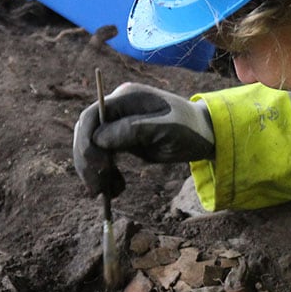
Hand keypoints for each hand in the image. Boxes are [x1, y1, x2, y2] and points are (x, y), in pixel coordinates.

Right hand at [72, 83, 215, 197]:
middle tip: (96, 188)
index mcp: (126, 98)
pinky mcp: (122, 140)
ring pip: (91, 148)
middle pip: (86, 133)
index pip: (91, 116)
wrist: (204, 135)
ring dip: (93, 172)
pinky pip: (103, 158)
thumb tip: (99, 139)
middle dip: (87, 161)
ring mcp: (118, 124)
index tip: (97, 168)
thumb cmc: (189, 128)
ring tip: (105, 193)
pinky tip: (115, 188)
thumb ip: (133, 130)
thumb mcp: (166, 129)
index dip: (87, 142)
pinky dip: (105, 175)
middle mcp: (117, 109)